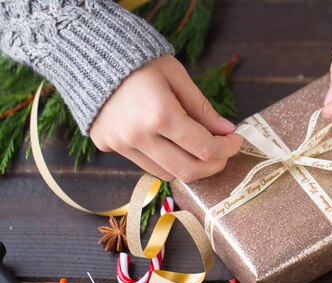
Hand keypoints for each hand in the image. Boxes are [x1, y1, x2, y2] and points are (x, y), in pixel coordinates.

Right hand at [90, 55, 242, 181]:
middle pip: (188, 170)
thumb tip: (227, 132)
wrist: (89, 54)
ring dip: (189, 166)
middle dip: (213, 166)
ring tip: (200, 149)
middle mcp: (138, 136)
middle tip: (224, 153)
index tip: (236, 141)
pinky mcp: (108, 146)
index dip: (227, 149)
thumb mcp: (177, 77)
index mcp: (159, 114)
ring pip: (167, 173)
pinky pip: (146, 164)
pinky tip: (173, 144)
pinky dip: (166, 161)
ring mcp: (120, 144)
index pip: (205, 148)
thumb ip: (202, 109)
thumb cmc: (139, 61)